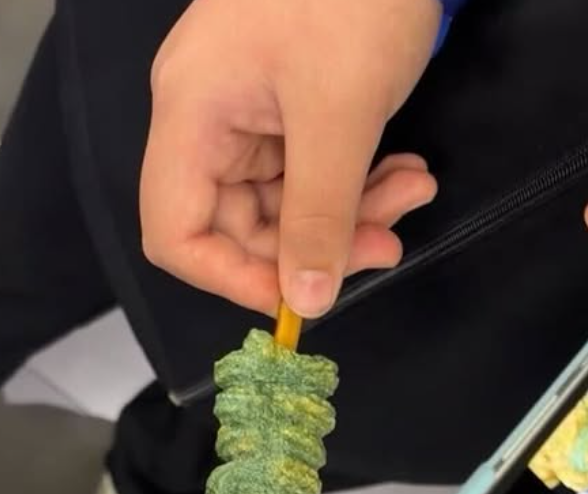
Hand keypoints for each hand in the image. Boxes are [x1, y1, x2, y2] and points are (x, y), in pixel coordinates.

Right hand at [140, 0, 440, 318]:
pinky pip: (310, 167)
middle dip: (316, 244)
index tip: (298, 296)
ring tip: (410, 190)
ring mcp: (248, 108)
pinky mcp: (287, 99)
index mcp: (192, 115)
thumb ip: (319, 216)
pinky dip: (357, 180)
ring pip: (285, 201)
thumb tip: (305, 300)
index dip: (230, 279)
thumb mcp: (339, 114)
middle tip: (387, 243)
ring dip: (351, 212)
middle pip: (239, 224)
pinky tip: (403, 169)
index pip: (177, 232)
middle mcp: (208, 117)